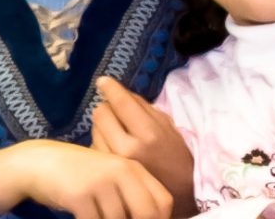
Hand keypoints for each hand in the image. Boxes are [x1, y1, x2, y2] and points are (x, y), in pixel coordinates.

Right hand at [0, 139, 173, 218]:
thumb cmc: (77, 175)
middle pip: (147, 214)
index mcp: (131, 167)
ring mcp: (99, 180)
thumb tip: (152, 218)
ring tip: (93, 213)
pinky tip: (80, 216)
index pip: (162, 202)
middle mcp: (119, 170)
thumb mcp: (109, 177)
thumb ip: (131, 194)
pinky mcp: (80, 194)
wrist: (37, 163)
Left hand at [92, 78, 194, 214]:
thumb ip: (141, 106)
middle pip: (100, 113)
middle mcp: (128, 149)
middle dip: (107, 108)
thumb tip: (115, 89)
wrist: (179, 193)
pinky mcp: (106, 172)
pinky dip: (101, 142)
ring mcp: (114, 162)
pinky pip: (94, 146)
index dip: (109, 87)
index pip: (119, 102)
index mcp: (148, 134)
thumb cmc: (175, 155)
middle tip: (116, 113)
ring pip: (94, 129)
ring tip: (118, 133)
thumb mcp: (166, 125)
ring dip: (103, 126)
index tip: (103, 81)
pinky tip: (113, 147)